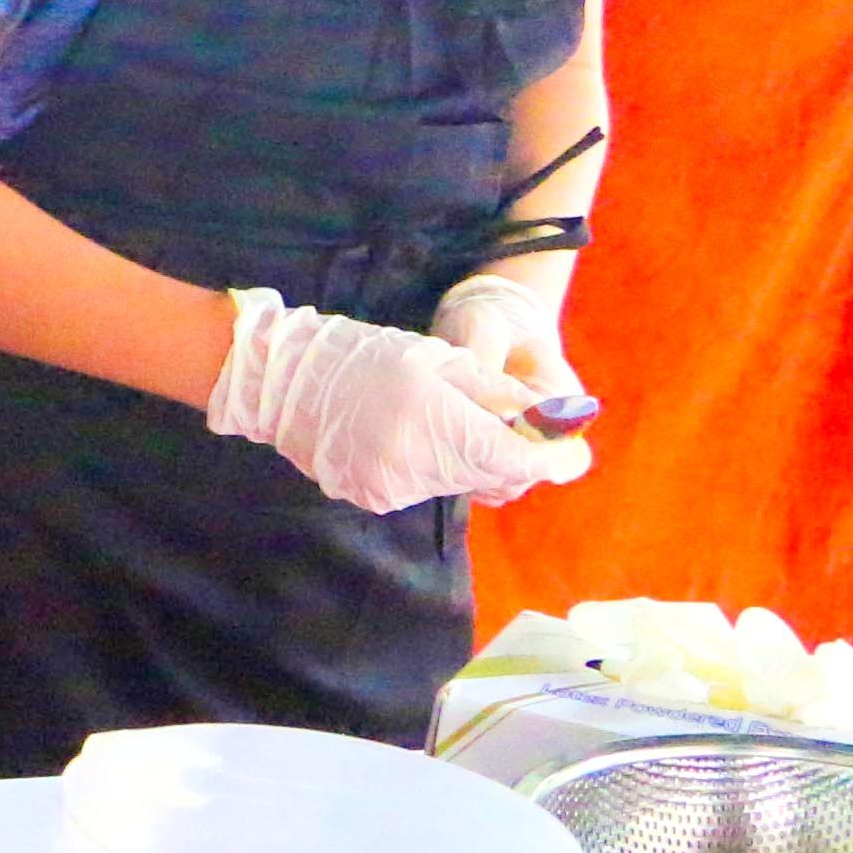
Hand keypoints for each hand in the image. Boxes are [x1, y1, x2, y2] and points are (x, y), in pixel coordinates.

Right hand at [205, 288, 592, 514]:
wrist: (281, 379)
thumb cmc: (365, 354)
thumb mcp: (440, 359)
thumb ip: (500, 395)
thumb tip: (554, 420)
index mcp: (435, 422)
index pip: (516, 459)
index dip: (553, 457)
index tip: (571, 449)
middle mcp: (415, 465)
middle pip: (492, 476)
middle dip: (514, 456)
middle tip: (514, 427)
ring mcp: (392, 488)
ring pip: (461, 482)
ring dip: (470, 458)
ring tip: (448, 422)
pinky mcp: (374, 498)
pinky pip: (426, 486)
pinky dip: (434, 466)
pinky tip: (412, 438)